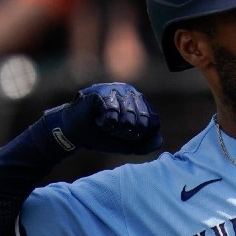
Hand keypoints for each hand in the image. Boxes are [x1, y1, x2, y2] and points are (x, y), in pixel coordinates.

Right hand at [40, 83, 161, 154]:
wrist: (75, 133)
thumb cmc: (102, 136)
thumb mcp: (128, 145)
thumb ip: (146, 144)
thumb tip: (160, 139)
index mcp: (140, 103)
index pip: (153, 123)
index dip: (139, 136)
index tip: (124, 135)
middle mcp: (130, 92)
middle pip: (142, 122)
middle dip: (126, 134)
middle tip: (112, 131)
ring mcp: (115, 89)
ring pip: (127, 119)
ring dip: (114, 130)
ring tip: (104, 124)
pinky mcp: (100, 92)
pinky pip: (112, 114)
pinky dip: (104, 124)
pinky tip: (97, 119)